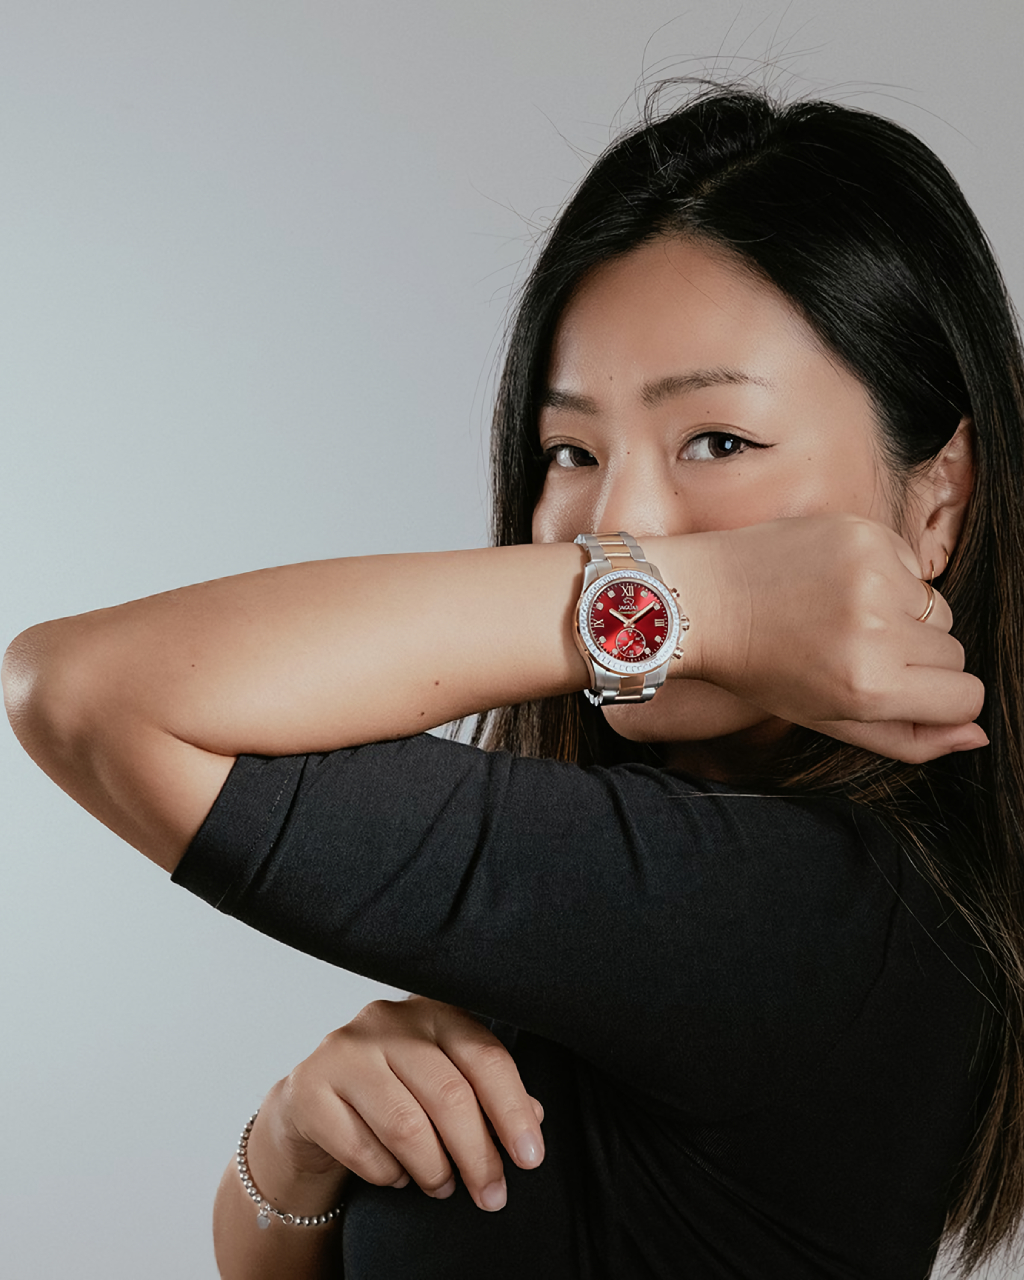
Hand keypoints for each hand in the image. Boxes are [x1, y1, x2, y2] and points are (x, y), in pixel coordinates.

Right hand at [254, 997, 543, 1213]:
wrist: (313, 1104)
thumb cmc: (394, 1090)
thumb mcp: (444, 1082)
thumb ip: (487, 1094)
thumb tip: (535, 1118)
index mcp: (433, 1012)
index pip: (485, 1056)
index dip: (513, 1109)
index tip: (531, 1158)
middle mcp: (388, 1020)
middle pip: (449, 1094)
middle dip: (478, 1155)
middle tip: (492, 1195)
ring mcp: (344, 1050)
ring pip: (407, 1126)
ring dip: (434, 1170)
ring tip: (443, 1186)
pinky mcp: (310, 1088)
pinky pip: (361, 1148)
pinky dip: (387, 1174)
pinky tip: (395, 1174)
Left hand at [679, 515, 986, 763]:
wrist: (702, 597)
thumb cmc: (760, 666)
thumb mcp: (827, 719)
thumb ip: (907, 738)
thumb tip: (976, 734)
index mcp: (867, 684)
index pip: (966, 696)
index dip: (939, 699)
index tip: (905, 691)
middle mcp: (877, 628)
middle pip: (954, 653)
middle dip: (918, 660)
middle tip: (854, 653)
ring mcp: (873, 573)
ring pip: (937, 608)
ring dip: (903, 616)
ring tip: (840, 616)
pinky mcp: (865, 532)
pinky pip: (912, 566)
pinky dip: (887, 577)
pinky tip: (835, 583)